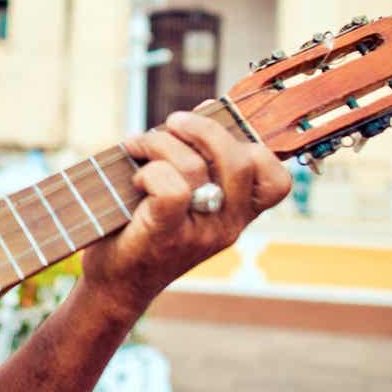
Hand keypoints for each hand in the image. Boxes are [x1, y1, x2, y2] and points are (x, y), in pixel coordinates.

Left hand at [81, 110, 290, 317]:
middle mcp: (227, 226)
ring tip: (137, 147)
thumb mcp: (184, 193)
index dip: (254, 146)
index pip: (277, 181)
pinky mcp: (166, 235)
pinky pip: (171, 190)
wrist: (114, 284)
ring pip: (195, 168)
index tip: (217, 127)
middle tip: (172, 123)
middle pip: (240, 161)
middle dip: (203, 127)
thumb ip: (199, 156)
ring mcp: (199, 234)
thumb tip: (206, 107)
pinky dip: (150, 171)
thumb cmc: (143, 227)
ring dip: (159, 143)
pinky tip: (136, 177)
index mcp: (238, 214)